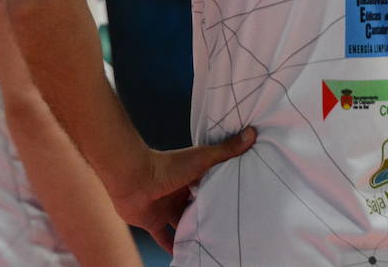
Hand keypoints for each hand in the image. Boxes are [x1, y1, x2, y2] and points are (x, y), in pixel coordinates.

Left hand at [110, 127, 256, 252]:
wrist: (134, 178)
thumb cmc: (169, 165)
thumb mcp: (203, 158)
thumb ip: (227, 150)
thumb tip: (253, 133)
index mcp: (193, 176)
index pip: (212, 186)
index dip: (224, 193)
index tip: (240, 202)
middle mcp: (180, 192)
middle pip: (198, 207)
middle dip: (210, 215)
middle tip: (229, 228)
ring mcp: (166, 207)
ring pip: (183, 224)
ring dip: (194, 233)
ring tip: (213, 245)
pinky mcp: (153, 221)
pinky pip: (164, 239)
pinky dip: (173, 248)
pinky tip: (186, 257)